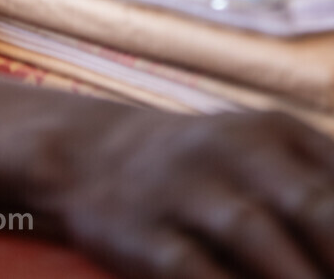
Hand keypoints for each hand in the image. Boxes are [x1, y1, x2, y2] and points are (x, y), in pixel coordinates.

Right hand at [45, 101, 333, 278]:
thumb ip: (319, 184)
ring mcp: (186, 190)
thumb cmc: (205, 168)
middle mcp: (235, 152)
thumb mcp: (266, 152)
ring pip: (254, 235)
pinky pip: (192, 271)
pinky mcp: (146, 234)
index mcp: (277, 132)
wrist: (88, 152)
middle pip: (311, 205)